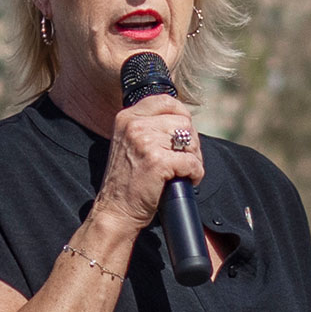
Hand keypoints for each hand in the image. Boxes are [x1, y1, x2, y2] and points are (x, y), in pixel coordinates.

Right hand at [91, 94, 202, 233]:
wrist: (115, 210)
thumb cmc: (126, 182)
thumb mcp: (128, 144)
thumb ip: (147, 127)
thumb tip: (181, 120)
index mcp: (127, 117)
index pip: (166, 101)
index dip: (182, 116)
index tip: (183, 134)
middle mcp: (134, 125)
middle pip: (183, 121)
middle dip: (191, 142)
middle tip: (184, 160)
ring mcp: (145, 141)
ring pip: (190, 140)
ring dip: (194, 158)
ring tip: (184, 171)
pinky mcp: (158, 161)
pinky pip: (191, 161)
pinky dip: (195, 173)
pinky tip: (186, 180)